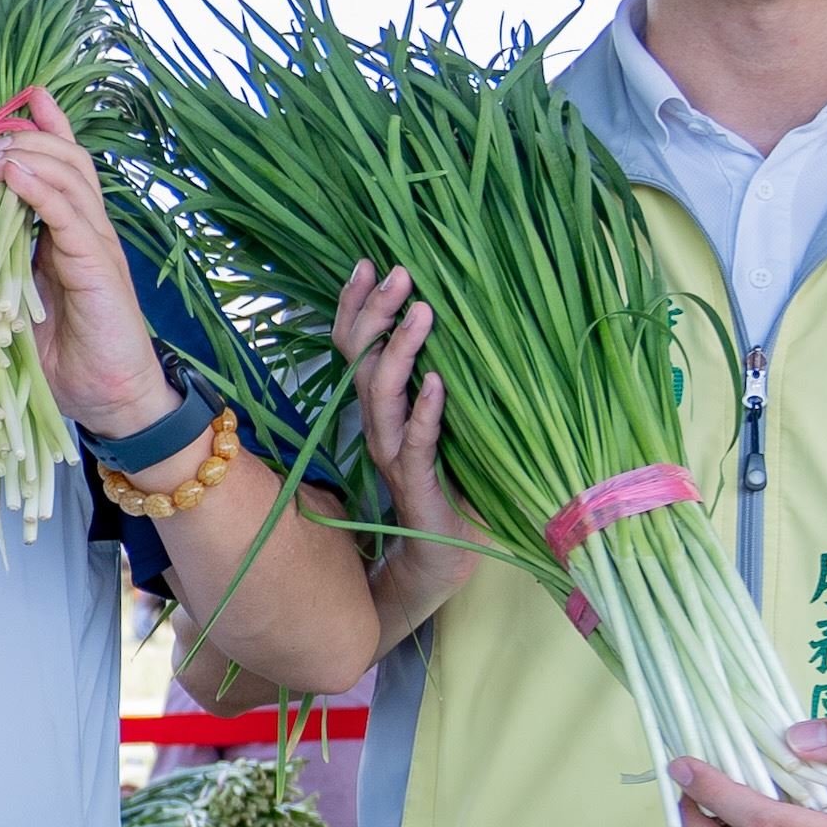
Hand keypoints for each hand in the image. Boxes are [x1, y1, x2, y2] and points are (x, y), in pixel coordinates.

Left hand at [0, 87, 175, 432]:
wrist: (110, 399)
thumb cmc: (62, 358)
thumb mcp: (15, 304)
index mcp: (68, 234)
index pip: (60, 165)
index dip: (42, 128)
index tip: (8, 100)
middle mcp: (87, 230)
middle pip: (64, 159)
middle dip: (22, 136)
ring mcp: (96, 244)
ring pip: (68, 177)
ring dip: (24, 157)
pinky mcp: (99, 266)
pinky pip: (69, 216)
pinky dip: (39, 191)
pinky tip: (12, 177)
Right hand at [329, 266, 476, 618]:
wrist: (444, 565)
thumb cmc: (450, 492)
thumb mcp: (448, 431)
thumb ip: (446, 390)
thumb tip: (470, 327)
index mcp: (383, 412)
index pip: (357, 351)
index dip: (356, 307)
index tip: (366, 261)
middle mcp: (379, 430)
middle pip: (360, 363)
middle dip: (373, 314)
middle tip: (397, 272)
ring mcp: (393, 458)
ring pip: (380, 397)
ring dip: (400, 352)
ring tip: (422, 311)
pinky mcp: (417, 486)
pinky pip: (416, 443)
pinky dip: (426, 412)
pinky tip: (438, 382)